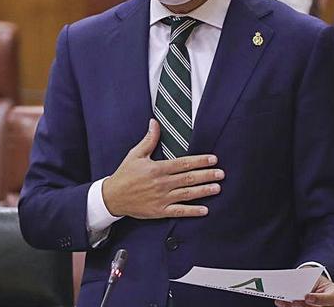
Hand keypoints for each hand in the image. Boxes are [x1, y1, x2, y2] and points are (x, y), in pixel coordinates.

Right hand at [102, 119, 223, 218]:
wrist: (113, 197)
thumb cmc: (124, 175)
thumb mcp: (135, 155)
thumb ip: (148, 140)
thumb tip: (155, 123)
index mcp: (157, 169)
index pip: (183, 163)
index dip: (199, 161)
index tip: (212, 159)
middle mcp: (161, 184)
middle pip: (188, 178)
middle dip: (206, 175)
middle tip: (221, 173)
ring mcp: (161, 198)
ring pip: (187, 194)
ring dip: (203, 191)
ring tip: (217, 188)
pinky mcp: (160, 211)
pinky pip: (179, 211)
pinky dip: (192, 211)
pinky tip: (204, 210)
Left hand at [274, 275, 333, 306]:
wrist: (318, 285)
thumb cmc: (318, 281)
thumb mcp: (317, 277)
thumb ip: (308, 281)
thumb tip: (294, 282)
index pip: (329, 299)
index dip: (318, 299)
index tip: (307, 297)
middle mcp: (329, 306)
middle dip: (302, 305)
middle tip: (293, 301)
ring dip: (292, 306)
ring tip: (282, 301)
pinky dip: (288, 306)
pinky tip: (280, 302)